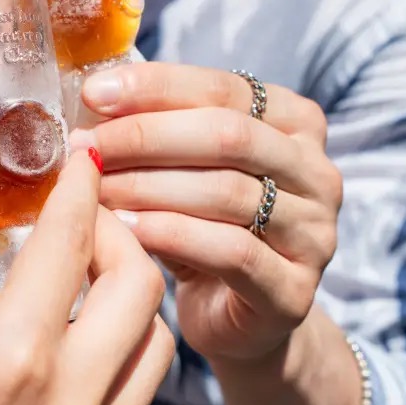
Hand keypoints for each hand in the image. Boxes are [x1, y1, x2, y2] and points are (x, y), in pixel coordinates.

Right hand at [0, 150, 174, 404]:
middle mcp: (70, 401)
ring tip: (82, 270)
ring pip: (154, 343)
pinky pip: (137, 393)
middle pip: (140, 286)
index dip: (80, 187)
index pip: (70, 244)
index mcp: (12, 360)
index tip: (81, 156)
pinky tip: (77, 333)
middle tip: (76, 216)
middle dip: (118, 233)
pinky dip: (126, 344)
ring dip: (131, 292)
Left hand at [77, 63, 340, 364]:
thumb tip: (94, 95)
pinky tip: (127, 229)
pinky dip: (172, 234)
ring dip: (149, 186)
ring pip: (227, 192)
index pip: (223, 88)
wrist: (235, 317)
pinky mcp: (296, 290)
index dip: (154, 87)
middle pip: (228, 135)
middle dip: (146, 136)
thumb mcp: (183, 166)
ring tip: (95, 189)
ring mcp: (316, 233)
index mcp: (296, 122)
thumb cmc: (202, 224)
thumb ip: (157, 127)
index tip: (92, 94)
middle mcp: (317, 172)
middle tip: (88, 147)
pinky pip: (232, 252)